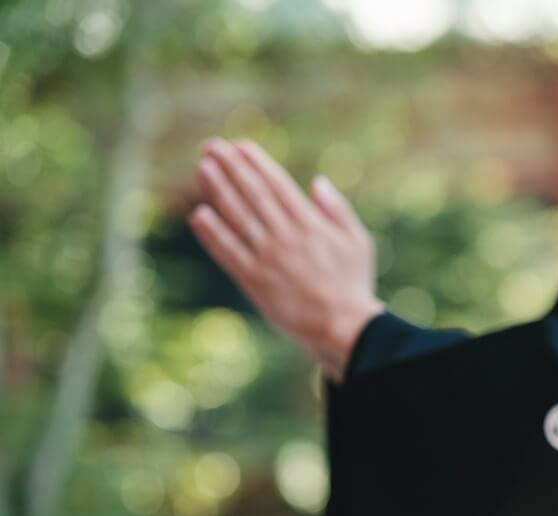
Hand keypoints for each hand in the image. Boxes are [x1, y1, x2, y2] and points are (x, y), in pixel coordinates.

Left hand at [188, 138, 384, 381]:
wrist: (343, 326)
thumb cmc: (354, 284)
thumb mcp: (358, 241)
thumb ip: (338, 209)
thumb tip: (318, 181)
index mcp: (311, 223)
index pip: (277, 184)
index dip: (256, 163)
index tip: (239, 146)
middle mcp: (286, 235)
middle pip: (253, 194)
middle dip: (231, 167)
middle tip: (211, 147)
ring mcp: (268, 257)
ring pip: (237, 217)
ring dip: (217, 191)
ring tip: (202, 169)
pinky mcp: (254, 280)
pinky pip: (228, 252)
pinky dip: (212, 233)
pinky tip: (198, 216)